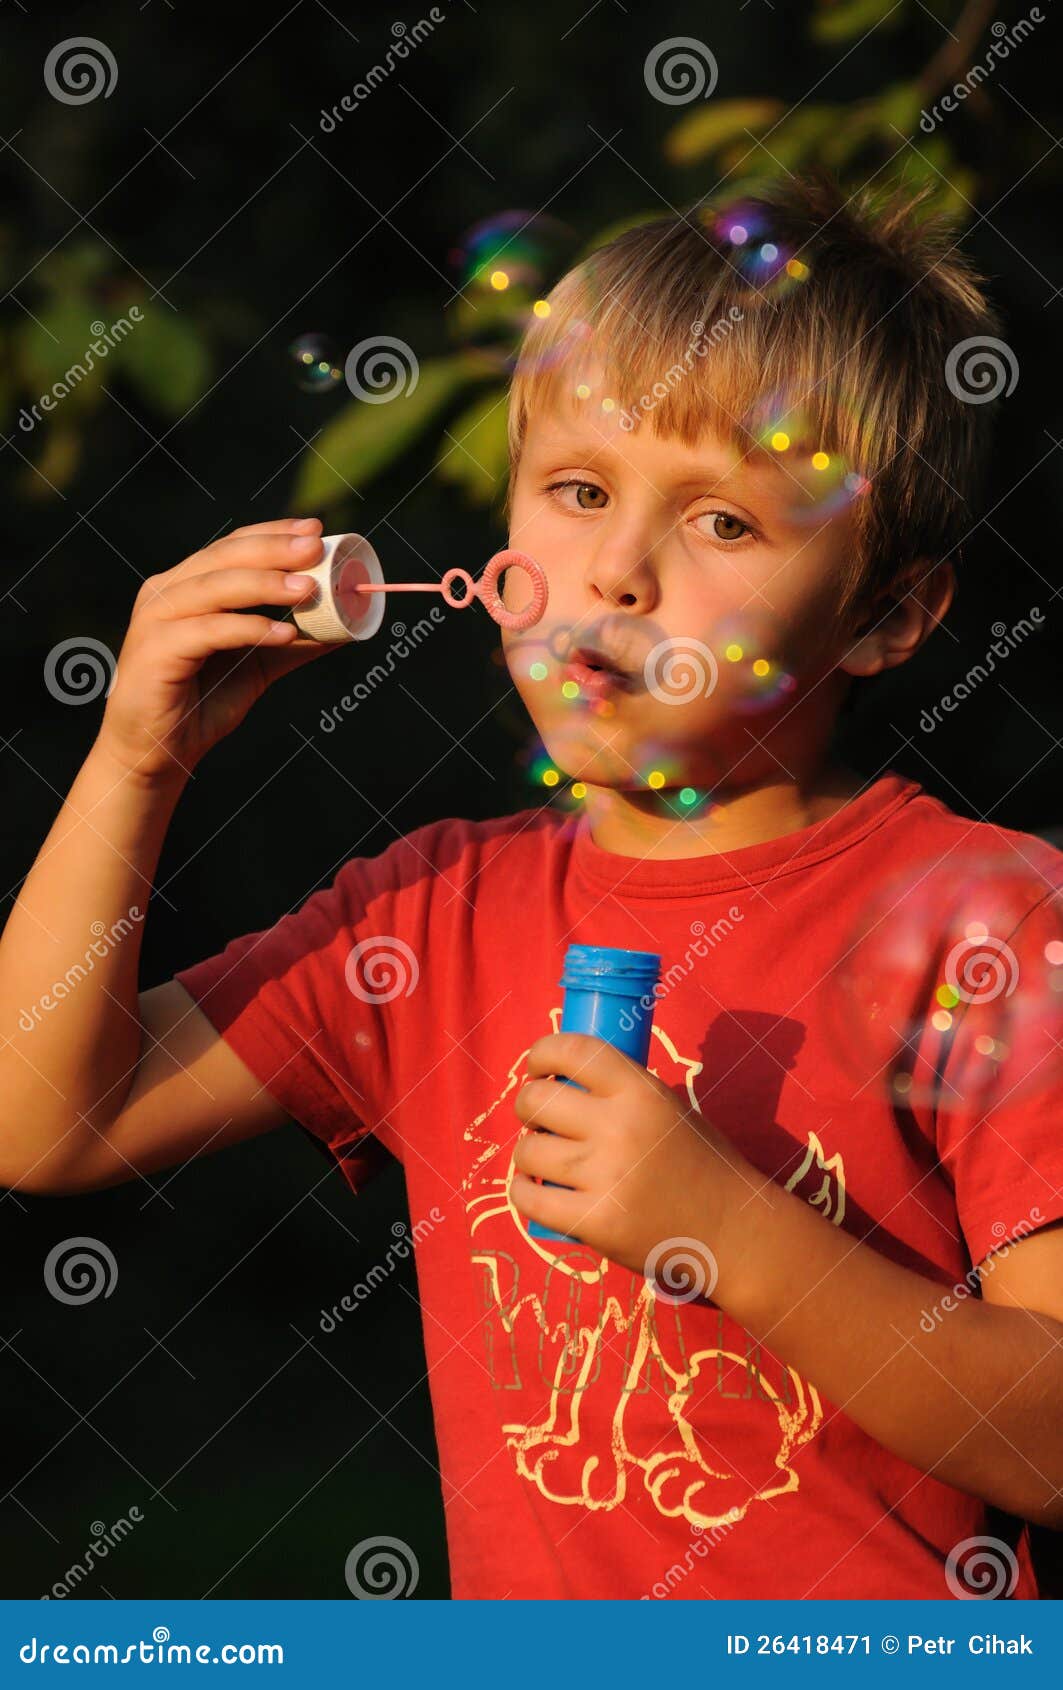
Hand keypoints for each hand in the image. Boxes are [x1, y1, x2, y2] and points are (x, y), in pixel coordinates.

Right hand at [96, 516, 340, 784]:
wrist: (157, 753)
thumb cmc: (201, 704)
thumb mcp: (258, 666)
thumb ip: (294, 643)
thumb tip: (345, 629)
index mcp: (186, 585)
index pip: (232, 546)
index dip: (273, 534)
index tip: (315, 530)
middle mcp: (165, 592)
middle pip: (224, 558)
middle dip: (274, 549)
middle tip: (316, 548)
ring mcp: (156, 619)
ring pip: (215, 588)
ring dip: (265, 584)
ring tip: (308, 588)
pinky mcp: (156, 651)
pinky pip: (208, 631)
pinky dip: (248, 629)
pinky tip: (284, 633)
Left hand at [511, 1031, 749, 1291]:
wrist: (731, 1230)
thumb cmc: (699, 1163)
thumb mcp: (669, 1108)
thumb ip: (622, 1091)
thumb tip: (561, 1077)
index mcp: (641, 1091)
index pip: (572, 1050)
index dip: (542, 1053)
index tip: (538, 1068)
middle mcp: (619, 1128)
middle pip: (536, 1100)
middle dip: (528, 1106)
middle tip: (539, 1119)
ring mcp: (605, 1177)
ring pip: (526, 1150)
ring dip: (528, 1152)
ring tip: (545, 1159)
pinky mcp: (593, 1222)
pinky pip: (527, 1199)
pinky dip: (523, 1193)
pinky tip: (536, 1190)